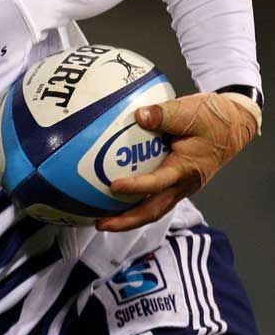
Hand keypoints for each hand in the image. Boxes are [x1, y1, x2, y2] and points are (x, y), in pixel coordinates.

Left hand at [96, 92, 256, 231]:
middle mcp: (183, 183)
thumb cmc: (213, 119)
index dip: (136, 187)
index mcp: (186, 168)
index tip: (114, 186)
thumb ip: (163, 114)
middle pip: (154, 210)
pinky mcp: (176, 183)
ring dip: (129, 217)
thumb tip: (139, 116)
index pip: (159, 182)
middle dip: (127, 221)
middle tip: (102, 224)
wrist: (234, 125)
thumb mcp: (190, 111)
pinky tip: (116, 202)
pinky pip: (155, 198)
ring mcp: (180, 186)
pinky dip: (136, 204)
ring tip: (103, 221)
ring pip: (154, 209)